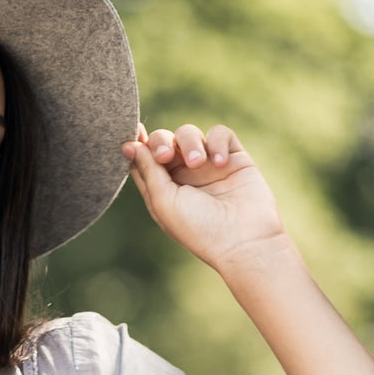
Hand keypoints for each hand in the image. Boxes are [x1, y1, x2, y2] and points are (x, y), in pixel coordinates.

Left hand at [122, 123, 288, 275]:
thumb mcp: (164, 202)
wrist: (244, 240)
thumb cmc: (199, 228)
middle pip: (164, 141)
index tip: (133, 133)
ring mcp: (208, 166)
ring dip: (190, 143)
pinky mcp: (233, 158)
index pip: (144, 160)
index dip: (136, 144)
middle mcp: (183, 177)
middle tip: (165, 155)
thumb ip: (147, 170)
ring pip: (189, 134)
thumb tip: (129, 146)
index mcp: (162, 190)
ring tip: (198, 163)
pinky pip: (221, 134)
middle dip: (161, 141)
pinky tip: (220, 163)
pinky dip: (218, 142)